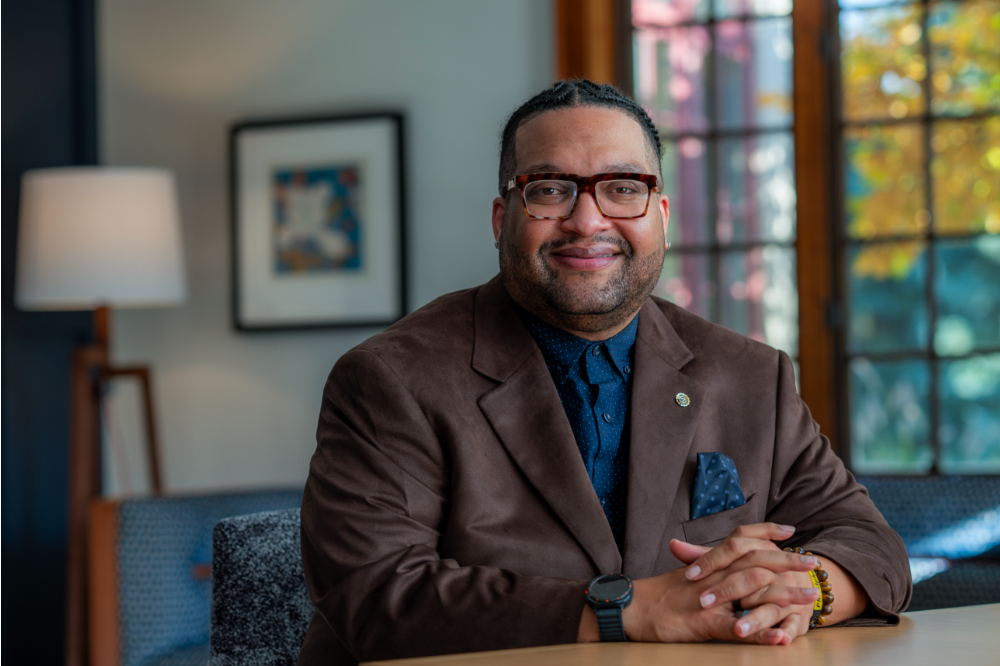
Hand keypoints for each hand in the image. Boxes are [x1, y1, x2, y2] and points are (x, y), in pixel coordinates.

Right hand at [615, 542, 818, 644]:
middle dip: (788, 562)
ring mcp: (709, 599)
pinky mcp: (704, 624)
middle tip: (814, 564)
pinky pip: (737, 629)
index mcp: (709, 563)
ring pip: (753, 592)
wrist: (630, 609)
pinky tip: (781, 638)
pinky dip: (761, 634)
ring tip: (811, 599)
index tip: (790, 529)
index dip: (766, 532)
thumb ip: (703, 564)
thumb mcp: (683, 574)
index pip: (740, 538)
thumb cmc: (655, 596)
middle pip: (755, 561)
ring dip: (785, 595)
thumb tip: (720, 557)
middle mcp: (712, 576)